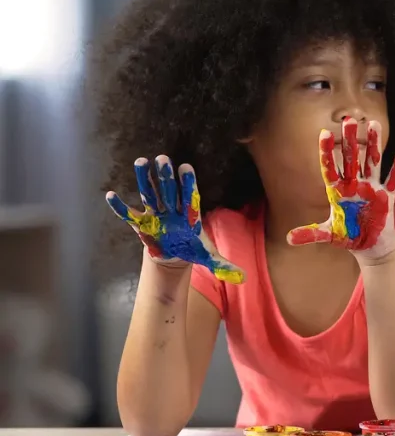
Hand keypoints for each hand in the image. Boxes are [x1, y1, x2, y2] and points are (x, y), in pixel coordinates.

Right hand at [106, 156, 244, 283]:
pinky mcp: (142, 224)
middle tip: (163, 158)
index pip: (190, 197)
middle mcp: (172, 211)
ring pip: (150, 194)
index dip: (188, 183)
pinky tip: (111, 195)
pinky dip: (120, 207)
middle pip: (169, 191)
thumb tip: (243, 277)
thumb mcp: (208, 257)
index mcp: (189, 215)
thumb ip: (222, 264)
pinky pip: (129, 214)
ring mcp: (156, 215)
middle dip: (166, 176)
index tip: (186, 167)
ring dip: (144, 179)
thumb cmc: (191, 248)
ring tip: (140, 161)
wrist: (175, 254)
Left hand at [287, 119, 394, 261]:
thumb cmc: (348, 236)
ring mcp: (371, 189)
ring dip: (374, 145)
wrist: (369, 245)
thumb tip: (287, 239)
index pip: (331, 168)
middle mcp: (354, 185)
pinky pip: (393, 180)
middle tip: (348, 119)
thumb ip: (311, 234)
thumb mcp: (329, 235)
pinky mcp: (386, 197)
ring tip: (373, 124)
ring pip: (372, 162)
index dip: (328, 152)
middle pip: (352, 159)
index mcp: (338, 192)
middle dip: (351, 140)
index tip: (324, 133)